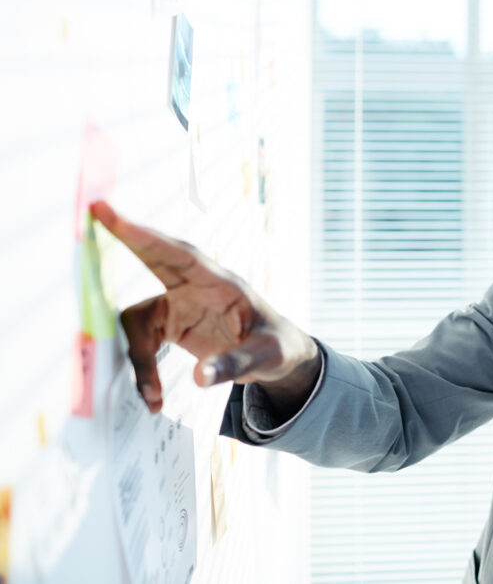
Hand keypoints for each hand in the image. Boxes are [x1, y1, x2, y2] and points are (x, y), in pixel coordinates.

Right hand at [91, 200, 319, 414]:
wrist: (281, 359)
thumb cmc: (278, 347)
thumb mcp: (267, 357)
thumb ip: (234, 365)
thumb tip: (199, 376)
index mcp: (224, 285)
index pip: (183, 256)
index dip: (148, 237)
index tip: (114, 216)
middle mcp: (198, 288)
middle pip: (156, 260)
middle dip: (128, 238)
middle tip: (96, 211)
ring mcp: (183, 304)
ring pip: (140, 319)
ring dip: (139, 357)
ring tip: (152, 395)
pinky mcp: (173, 324)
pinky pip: (144, 341)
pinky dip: (143, 368)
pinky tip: (153, 395)